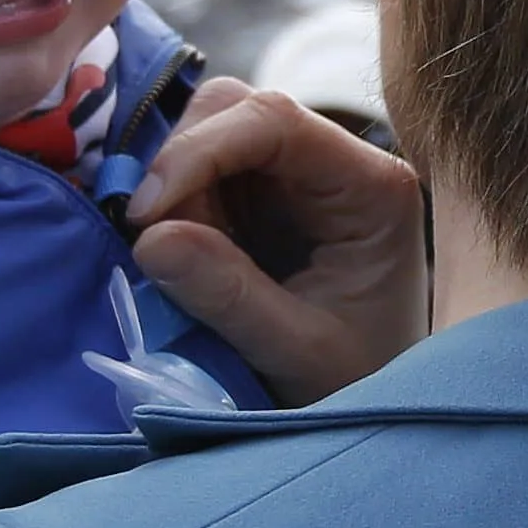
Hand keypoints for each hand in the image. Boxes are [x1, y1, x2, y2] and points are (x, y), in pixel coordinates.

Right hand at [127, 77, 428, 405]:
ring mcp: (299, 175)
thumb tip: (150, 238)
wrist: (381, 418)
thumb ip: (229, 295)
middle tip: (155, 245)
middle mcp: (338, 163)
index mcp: (371, 187)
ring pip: (208, 134)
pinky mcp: (266, 197)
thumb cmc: (361, 386)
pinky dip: (174, 207)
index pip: (275, 121)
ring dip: (173, 191)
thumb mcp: (299, 353)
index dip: (198, 152)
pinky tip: (184, 256)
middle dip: (180, 167)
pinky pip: (201, 173)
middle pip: (235, 110)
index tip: (145, 215)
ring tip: (179, 264)